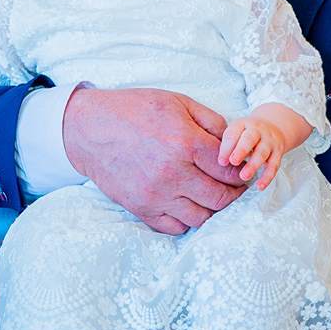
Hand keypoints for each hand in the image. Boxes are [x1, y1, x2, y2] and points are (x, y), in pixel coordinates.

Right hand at [62, 86, 245, 233]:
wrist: (89, 129)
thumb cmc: (134, 111)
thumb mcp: (177, 102)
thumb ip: (211, 121)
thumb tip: (233, 145)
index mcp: (185, 142)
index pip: (229, 170)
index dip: (240, 173)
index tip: (240, 172)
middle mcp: (173, 172)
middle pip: (221, 198)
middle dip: (232, 194)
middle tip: (232, 188)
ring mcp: (156, 195)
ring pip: (201, 218)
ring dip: (210, 210)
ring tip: (209, 197)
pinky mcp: (141, 208)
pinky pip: (175, 227)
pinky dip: (186, 220)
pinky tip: (186, 205)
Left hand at [217, 114, 288, 188]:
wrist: (274, 126)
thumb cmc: (247, 133)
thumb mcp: (237, 132)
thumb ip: (228, 145)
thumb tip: (222, 162)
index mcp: (244, 124)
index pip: (234, 133)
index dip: (227, 147)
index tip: (221, 162)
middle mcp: (258, 130)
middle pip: (250, 139)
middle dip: (241, 150)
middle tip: (233, 162)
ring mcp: (269, 141)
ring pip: (262, 153)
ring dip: (253, 165)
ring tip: (243, 176)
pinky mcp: (278, 153)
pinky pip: (274, 166)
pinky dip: (267, 177)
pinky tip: (259, 186)